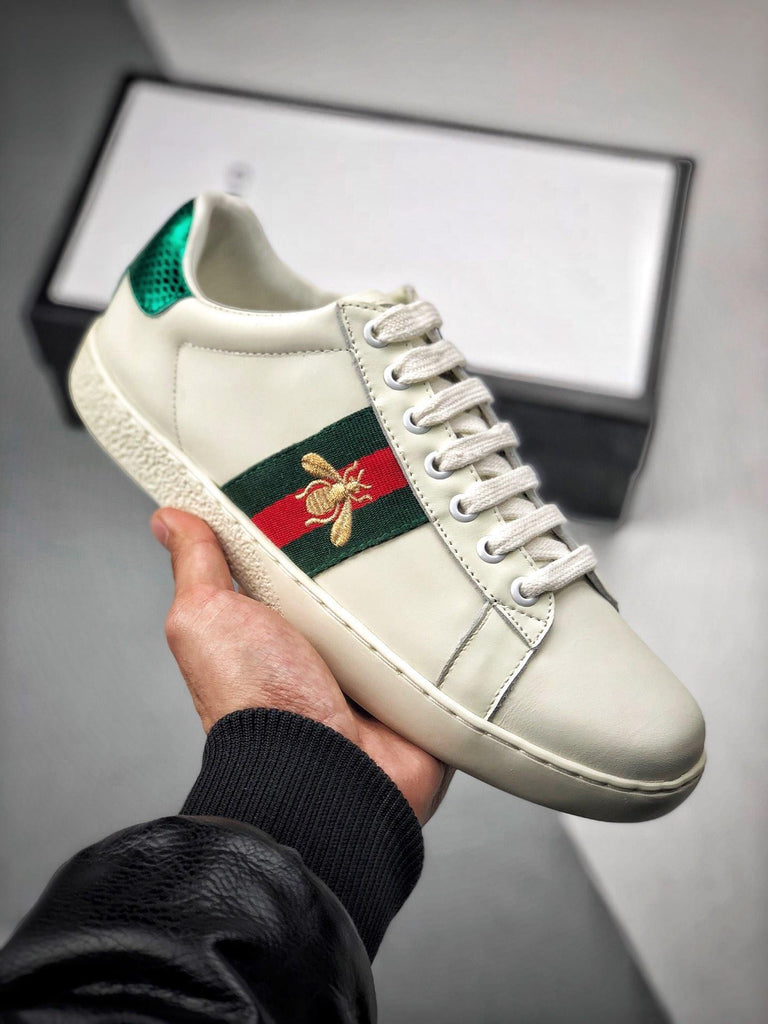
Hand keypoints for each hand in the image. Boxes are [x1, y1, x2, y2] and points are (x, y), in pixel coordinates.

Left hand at [151, 508, 450, 824]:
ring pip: (408, 605)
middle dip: (374, 545)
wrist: (323, 769)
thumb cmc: (256, 700)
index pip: (299, 559)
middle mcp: (329, 647)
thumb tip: (169, 519)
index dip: (311, 522)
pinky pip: (449, 641)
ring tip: (434, 535)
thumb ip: (197, 566)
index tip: (328, 478)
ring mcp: (379, 669)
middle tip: (392, 501)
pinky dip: (457, 621)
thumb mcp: (208, 616)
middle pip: (358, 578)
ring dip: (420, 582)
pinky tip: (467, 586)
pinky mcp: (423, 687)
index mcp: (279, 625)